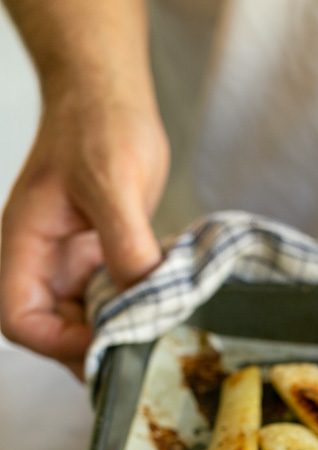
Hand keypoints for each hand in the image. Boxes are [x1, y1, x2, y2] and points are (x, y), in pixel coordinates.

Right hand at [0, 98, 168, 377]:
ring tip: (160, 338)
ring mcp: (72, 262)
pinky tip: (166, 311)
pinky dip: (136, 311)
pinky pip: (113, 300)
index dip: (59, 343)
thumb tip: (140, 297)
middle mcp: (44, 261)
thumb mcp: (112, 183)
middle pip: (54, 331)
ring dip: (119, 333)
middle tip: (144, 355)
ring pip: (86, 321)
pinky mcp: (101, 258)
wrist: (110, 93)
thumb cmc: (98, 124)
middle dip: (94, 348)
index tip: (106, 342)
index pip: (20, 319)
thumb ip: (125, 244)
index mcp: (26, 246)